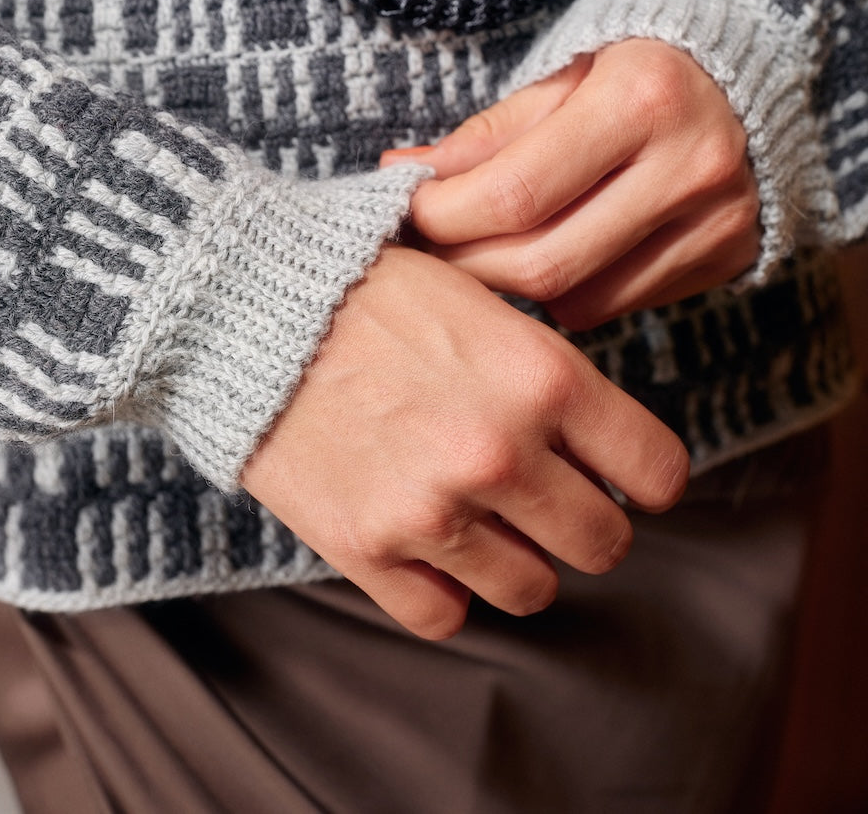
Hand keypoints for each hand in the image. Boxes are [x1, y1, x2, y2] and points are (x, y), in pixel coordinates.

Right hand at [242, 245, 687, 639]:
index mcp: (542, 376)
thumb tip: (595, 419)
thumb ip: (541, 358)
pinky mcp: (367, 549)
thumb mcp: (474, 291)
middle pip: (603, 543)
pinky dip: (444, 591)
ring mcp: (433, 510)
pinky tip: (431, 547)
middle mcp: (500, 452)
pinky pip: (444, 616)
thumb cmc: (363, 284)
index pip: (657, 470)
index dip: (649, 476)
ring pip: (532, 590)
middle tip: (556, 500)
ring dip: (520, 561)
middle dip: (588, 524)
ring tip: (489, 522)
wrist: (244, 305)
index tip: (626, 475)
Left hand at [383, 40, 759, 329]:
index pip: (516, 193)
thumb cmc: (632, 70)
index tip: (409, 210)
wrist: (744, 77)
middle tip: (427, 249)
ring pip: (577, 298)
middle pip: (544, 261)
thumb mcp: (560, 77)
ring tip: (479, 251)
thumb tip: (403, 171)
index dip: (444, 215)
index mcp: (641, 99)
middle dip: (467, 264)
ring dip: (511, 285)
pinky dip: (564, 293)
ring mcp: (717, 222)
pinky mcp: (728, 259)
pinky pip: (614, 306)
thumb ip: (486, 134)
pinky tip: (549, 255)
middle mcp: (690, 166)